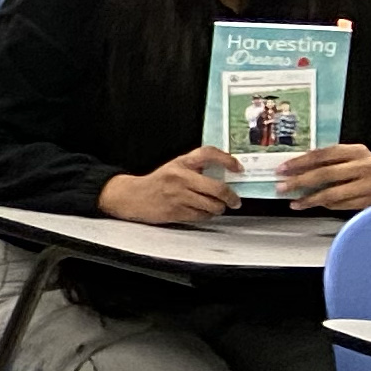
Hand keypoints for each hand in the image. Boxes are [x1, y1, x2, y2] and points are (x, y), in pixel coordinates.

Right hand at [99, 146, 239, 226]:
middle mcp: (180, 178)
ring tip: (216, 206)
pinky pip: (202, 216)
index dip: (227, 160)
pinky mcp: (176, 212)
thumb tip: (226, 171)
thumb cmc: (158, 182)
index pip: (208, 154)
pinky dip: (206, 215)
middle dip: (231, 197)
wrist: (133, 196)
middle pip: (218, 188)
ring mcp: (179, 196)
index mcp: (181, 163)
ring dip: (219, 208)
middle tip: (235, 200)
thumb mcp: (176, 166)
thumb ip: (197, 165)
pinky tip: (202, 211)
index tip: (238, 168)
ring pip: (212, 205)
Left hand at [277, 143, 370, 214]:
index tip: (282, 169)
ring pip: (333, 193)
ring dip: (309, 199)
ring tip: (294, 202)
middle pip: (326, 174)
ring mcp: (367, 185)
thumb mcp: (349, 156)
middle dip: (300, 181)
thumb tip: (296, 165)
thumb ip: (328, 158)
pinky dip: (324, 205)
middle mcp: (363, 166)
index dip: (300, 162)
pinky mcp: (368, 201)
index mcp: (356, 151)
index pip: (323, 154)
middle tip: (282, 187)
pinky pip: (341, 205)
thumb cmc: (362, 167)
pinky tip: (311, 205)